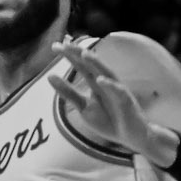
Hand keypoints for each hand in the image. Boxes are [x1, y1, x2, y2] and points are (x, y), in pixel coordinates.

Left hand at [50, 39, 175, 164]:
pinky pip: (118, 92)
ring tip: (84, 54)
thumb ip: (68, 92)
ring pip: (106, 73)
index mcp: (95, 83)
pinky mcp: (126, 101)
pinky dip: (110, 85)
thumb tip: (50, 76)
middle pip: (92, 65)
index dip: (70, 55)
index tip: (55, 45)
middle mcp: (106, 82)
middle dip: (79, 54)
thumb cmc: (108, 120)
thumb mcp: (83, 106)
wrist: (130, 136)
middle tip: (65, 44)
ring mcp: (117, 90)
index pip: (82, 65)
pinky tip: (100, 80)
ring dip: (96, 63)